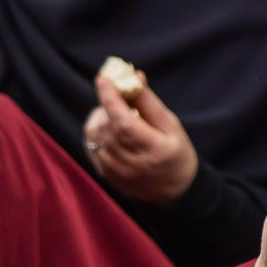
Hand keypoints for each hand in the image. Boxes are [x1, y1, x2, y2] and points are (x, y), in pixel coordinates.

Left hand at [82, 73, 200, 203]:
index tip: (103, 79)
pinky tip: (108, 127)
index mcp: (153, 150)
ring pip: (95, 136)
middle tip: (116, 93)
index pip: (124, 123)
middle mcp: (131, 164)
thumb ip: (149, 102)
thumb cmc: (175, 151)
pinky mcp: (105, 174)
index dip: (111, 100)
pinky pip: (91, 146)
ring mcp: (115, 171)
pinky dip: (95, 131)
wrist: (174, 190)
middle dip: (107, 105)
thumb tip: (133, 76)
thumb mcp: (170, 124)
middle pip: (107, 127)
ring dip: (100, 117)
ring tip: (115, 112)